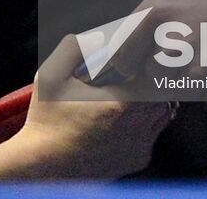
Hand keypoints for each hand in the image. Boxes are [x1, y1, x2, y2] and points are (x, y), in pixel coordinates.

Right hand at [17, 35, 170, 178]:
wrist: (42, 167)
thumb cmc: (46, 120)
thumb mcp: (51, 74)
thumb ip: (75, 47)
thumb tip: (98, 38)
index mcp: (121, 103)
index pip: (158, 75)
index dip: (149, 64)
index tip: (134, 61)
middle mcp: (136, 127)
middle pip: (164, 94)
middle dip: (151, 81)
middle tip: (129, 77)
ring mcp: (139, 147)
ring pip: (162, 114)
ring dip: (149, 102)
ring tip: (124, 97)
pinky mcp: (137, 161)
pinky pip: (152, 135)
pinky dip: (143, 124)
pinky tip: (119, 121)